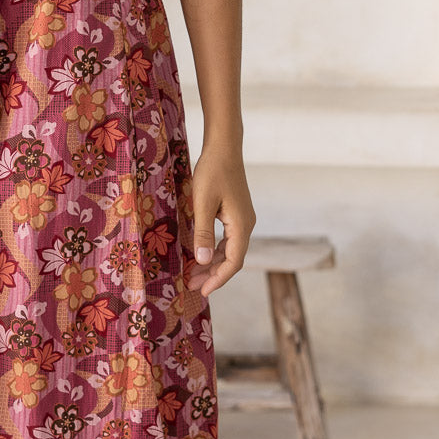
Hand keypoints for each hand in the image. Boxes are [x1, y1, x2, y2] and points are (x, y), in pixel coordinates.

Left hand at [186, 143, 255, 296]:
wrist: (224, 147)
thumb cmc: (212, 172)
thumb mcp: (202, 203)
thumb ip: (203, 233)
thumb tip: (201, 261)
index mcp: (241, 226)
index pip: (233, 262)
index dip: (218, 279)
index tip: (202, 291)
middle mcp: (246, 225)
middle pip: (232, 259)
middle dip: (212, 274)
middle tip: (191, 285)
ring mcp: (242, 219)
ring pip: (229, 250)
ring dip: (212, 263)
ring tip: (192, 273)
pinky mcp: (236, 213)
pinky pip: (227, 239)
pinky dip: (214, 250)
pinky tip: (200, 254)